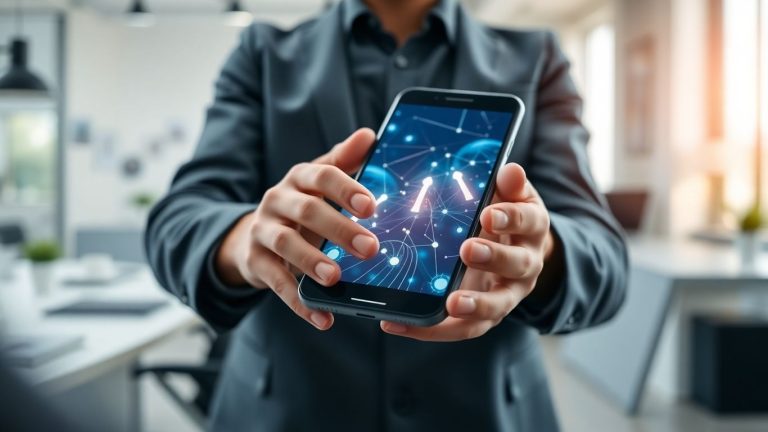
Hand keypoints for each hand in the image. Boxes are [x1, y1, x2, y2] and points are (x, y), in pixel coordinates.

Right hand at [215, 128, 379, 329]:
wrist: (251, 236)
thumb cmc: (302, 207)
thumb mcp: (320, 183)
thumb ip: (344, 161)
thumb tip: (369, 134)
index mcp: (299, 178)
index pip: (322, 176)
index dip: (346, 190)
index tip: (371, 207)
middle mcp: (278, 199)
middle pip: (307, 210)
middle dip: (339, 229)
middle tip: (371, 248)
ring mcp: (263, 230)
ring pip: (285, 243)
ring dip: (312, 261)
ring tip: (336, 278)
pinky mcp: (255, 261)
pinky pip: (276, 282)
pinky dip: (299, 303)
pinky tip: (322, 319)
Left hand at [381, 163, 555, 341]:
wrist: (518, 248)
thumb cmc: (504, 213)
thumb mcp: (511, 194)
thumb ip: (508, 185)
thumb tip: (510, 171)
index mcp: (532, 228)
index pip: (528, 221)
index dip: (510, 218)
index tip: (489, 214)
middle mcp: (526, 264)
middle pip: (516, 265)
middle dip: (493, 257)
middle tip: (468, 250)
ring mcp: (507, 294)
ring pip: (496, 306)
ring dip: (474, 306)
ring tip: (451, 304)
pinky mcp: (486, 316)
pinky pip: (464, 328)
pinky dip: (433, 329)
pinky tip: (399, 323)